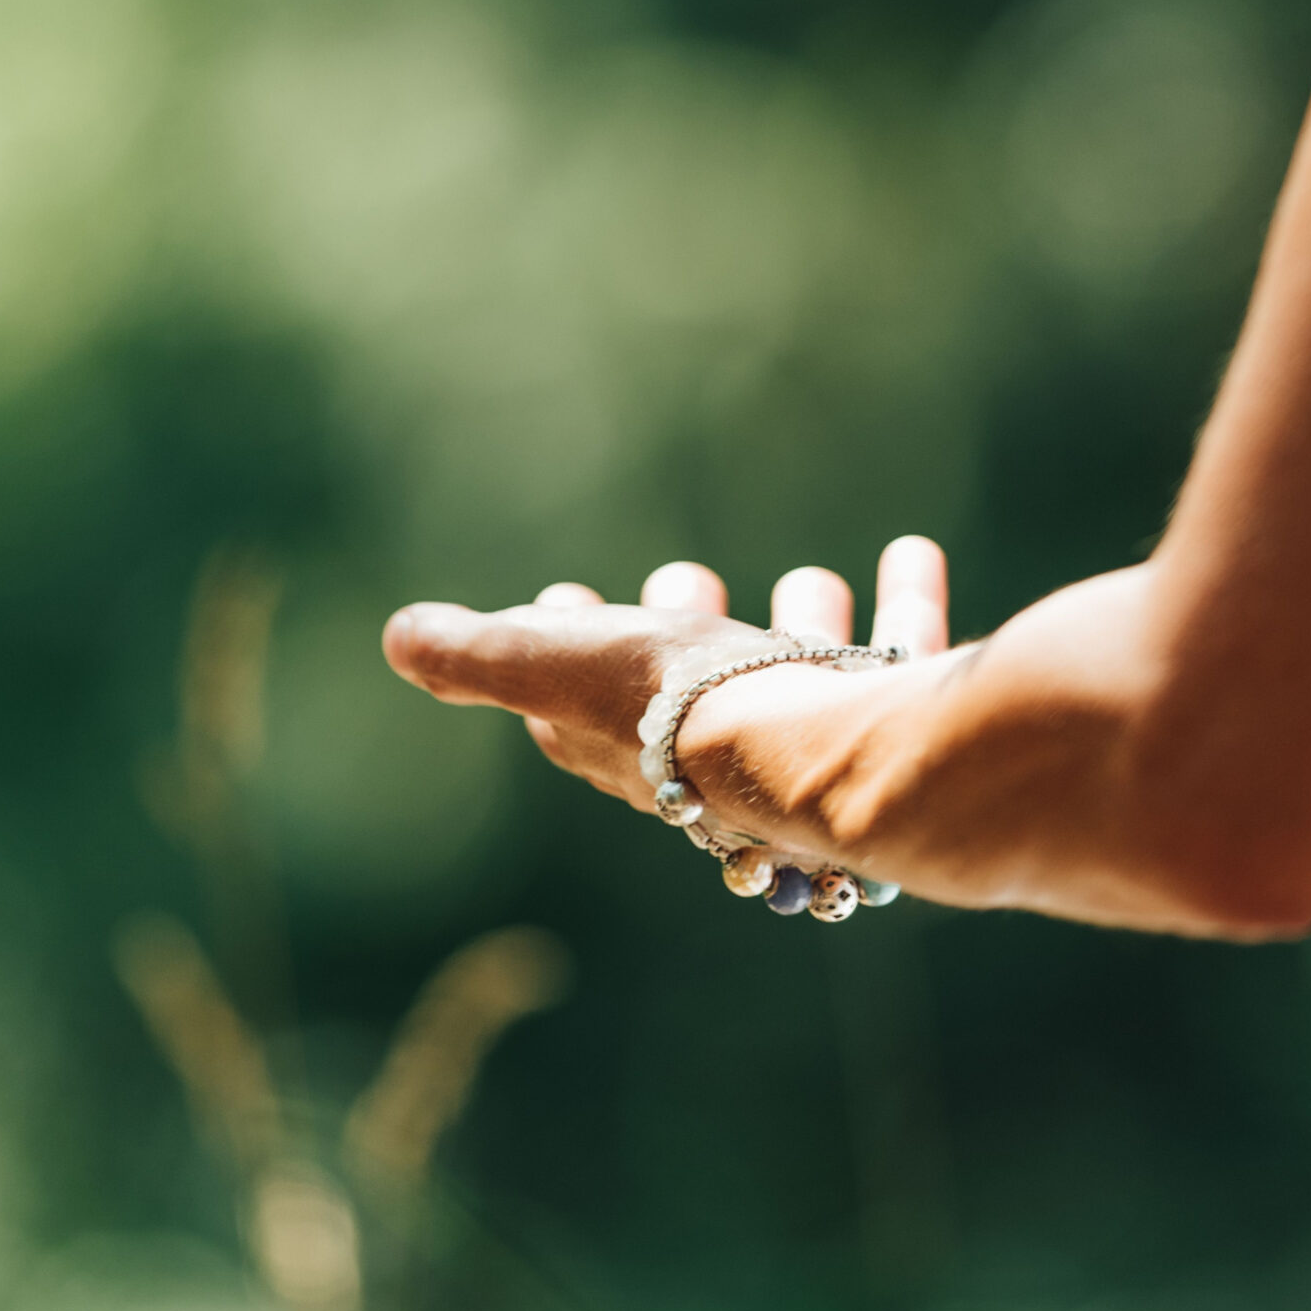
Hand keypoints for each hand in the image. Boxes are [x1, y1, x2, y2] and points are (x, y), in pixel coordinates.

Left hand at [382, 540, 951, 825]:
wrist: (821, 759)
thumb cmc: (676, 714)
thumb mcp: (562, 667)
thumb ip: (480, 656)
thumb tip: (398, 638)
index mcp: (634, 751)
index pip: (580, 709)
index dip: (564, 654)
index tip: (563, 596)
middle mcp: (723, 757)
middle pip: (696, 695)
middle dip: (686, 636)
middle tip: (682, 577)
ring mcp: (811, 742)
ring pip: (803, 676)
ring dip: (799, 625)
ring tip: (809, 578)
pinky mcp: (892, 720)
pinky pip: (898, 653)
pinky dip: (901, 600)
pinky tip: (913, 551)